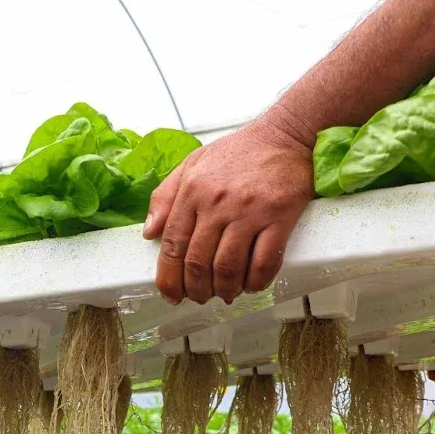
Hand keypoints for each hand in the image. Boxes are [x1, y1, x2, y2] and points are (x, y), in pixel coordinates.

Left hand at [144, 119, 314, 304]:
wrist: (285, 135)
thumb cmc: (238, 152)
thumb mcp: (191, 164)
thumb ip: (164, 196)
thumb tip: (149, 233)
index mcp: (192, 191)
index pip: (172, 244)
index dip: (169, 277)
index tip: (170, 294)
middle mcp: (217, 203)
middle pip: (198, 262)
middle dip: (196, 289)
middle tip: (199, 298)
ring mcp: (249, 211)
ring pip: (228, 267)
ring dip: (224, 289)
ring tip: (225, 294)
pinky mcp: (280, 217)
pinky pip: (264, 262)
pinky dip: (255, 282)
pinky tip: (251, 285)